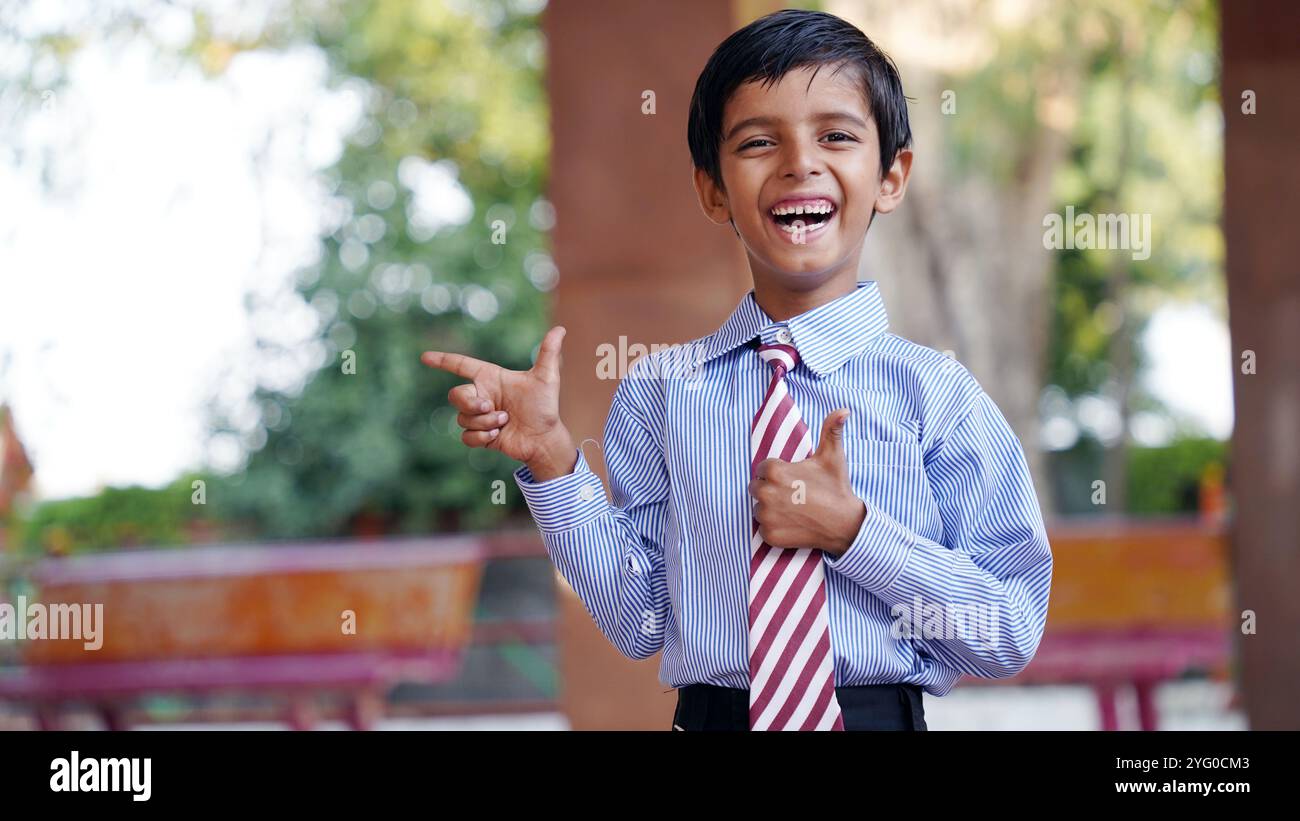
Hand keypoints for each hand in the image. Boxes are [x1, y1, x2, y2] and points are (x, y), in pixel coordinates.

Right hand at [421, 325, 575, 475]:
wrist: (544, 438)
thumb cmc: (545, 406)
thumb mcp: (546, 378)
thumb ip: (548, 353)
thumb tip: (559, 328)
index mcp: (490, 378)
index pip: (461, 365)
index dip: (442, 360)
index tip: (424, 357)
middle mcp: (482, 395)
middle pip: (455, 395)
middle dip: (471, 403)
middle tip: (492, 408)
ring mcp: (479, 416)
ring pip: (462, 418)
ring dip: (484, 422)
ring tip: (504, 421)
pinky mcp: (480, 435)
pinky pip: (466, 436)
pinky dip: (481, 436)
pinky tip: (497, 435)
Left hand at [748, 408, 867, 557]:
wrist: (845, 524)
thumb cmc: (836, 488)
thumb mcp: (832, 455)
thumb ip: (831, 429)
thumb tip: (843, 410)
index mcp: (774, 471)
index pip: (762, 470)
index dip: (777, 474)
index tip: (793, 480)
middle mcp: (765, 493)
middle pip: (756, 488)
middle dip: (770, 490)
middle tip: (793, 495)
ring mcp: (766, 516)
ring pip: (758, 508)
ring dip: (770, 509)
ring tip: (792, 509)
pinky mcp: (770, 535)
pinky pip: (762, 529)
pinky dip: (773, 527)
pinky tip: (791, 523)